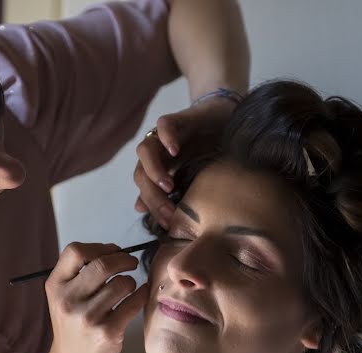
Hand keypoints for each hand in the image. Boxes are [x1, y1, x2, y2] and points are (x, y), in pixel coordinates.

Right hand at [40, 243, 147, 352]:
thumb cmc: (72, 324)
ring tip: (128, 288)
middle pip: (103, 265)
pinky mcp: (107, 332)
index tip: (113, 251)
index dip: (99, 247)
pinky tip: (139, 296)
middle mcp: (68, 300)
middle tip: (131, 263)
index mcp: (55, 286)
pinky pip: (134, 303)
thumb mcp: (63, 296)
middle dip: (123, 259)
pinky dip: (141, 295)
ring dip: (131, 281)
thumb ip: (80, 272)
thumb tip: (115, 250)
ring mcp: (87, 318)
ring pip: (122, 284)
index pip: (75, 251)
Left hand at [133, 97, 236, 228]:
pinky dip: (166, 137)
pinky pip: (163, 125)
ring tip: (169, 186)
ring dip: (153, 170)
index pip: (145, 191)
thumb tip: (137, 208)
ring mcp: (164, 136)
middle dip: (152, 196)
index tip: (169, 224)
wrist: (224, 120)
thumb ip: (168, 193)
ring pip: (144, 151)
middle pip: (141, 175)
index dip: (153, 208)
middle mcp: (157, 153)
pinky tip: (174, 150)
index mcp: (157, 169)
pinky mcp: (177, 119)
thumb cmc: (208, 150)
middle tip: (169, 212)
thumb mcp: (191, 176)